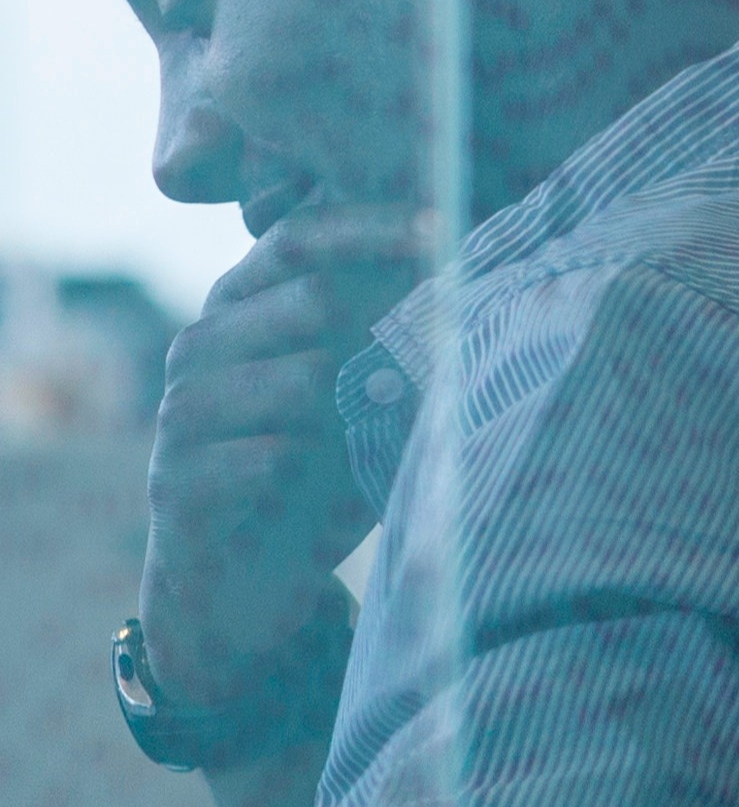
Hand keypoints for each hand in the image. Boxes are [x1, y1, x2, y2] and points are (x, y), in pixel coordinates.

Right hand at [141, 206, 427, 698]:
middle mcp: (201, 348)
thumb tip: (491, 279)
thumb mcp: (365, 402)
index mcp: (240, 311)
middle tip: (446, 355)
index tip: (448, 226)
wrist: (243, 581)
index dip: (370, 226)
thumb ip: (397, 344)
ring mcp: (183, 413)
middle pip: (312, 300)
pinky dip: (319, 477)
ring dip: (361, 413)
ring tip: (378, 443)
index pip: (296, 239)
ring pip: (303, 379)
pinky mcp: (178, 481)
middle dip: (389, 323)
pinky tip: (321, 490)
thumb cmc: (318, 475)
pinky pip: (275, 459)